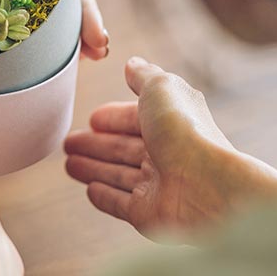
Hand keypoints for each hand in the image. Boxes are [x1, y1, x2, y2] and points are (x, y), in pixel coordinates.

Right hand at [65, 57, 276, 235]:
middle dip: (96, 143)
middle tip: (69, 142)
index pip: (135, 119)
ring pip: (118, 174)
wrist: (207, 185)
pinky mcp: (147, 213)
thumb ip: (143, 75)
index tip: (92, 118)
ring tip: (69, 164)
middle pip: (122, 147)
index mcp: (170, 122)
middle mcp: (165, 153)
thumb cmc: (185, 130)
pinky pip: (120, 203)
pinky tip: (90, 190)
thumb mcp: (160, 88)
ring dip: (93, 168)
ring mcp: (156, 185)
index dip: (113, 117)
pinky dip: (105, 196)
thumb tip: (132, 63)